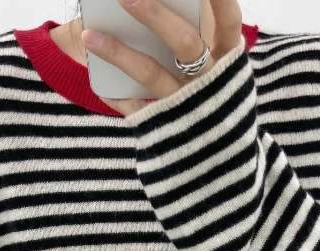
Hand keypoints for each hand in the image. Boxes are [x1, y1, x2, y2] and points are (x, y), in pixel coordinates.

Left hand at [81, 0, 242, 115]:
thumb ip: (200, 42)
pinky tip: (98, 78)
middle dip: (155, 15)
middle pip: (185, 42)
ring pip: (152, 74)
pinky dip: (115, 95)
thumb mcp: (223, 75)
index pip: (229, 22)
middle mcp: (211, 83)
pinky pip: (136, 108)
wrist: (222, 166)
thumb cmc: (216, 103)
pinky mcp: (166, 128)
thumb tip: (156, 12)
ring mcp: (187, 107)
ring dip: (119, 52)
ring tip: (90, 35)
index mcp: (229, 62)